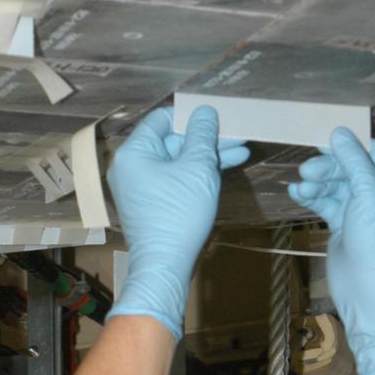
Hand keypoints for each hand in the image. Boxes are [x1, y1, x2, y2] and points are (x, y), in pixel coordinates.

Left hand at [107, 106, 248, 338]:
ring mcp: (141, 185)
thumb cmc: (179, 213)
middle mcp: (132, 166)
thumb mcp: (198, 168)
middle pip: (173, 141)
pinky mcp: (153, 202)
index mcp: (134, 152)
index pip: (162, 119)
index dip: (191, 115)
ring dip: (208, 156)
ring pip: (178, 161)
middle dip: (207, 139)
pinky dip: (197, 174)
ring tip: (242, 151)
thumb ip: (202, 135)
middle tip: (238, 135)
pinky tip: (226, 168)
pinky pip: (175, 178)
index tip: (217, 116)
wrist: (165, 264)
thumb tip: (205, 110)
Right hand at [288, 128, 374, 374]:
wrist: (366, 289)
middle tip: (307, 168)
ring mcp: (364, 211)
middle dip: (330, 167)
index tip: (326, 135)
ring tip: (302, 184)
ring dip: (319, 182)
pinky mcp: (345, 225)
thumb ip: (354, 161)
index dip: (352, 144)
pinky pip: (328, 202)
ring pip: (338, 185)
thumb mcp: (368, 193)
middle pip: (353, 168)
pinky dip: (314, 197)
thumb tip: (339, 131)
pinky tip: (297, 193)